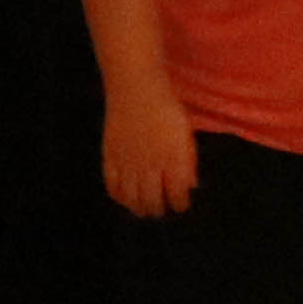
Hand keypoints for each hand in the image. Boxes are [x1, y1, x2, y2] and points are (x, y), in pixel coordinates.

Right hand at [102, 91, 197, 219]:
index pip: (177, 194)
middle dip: (158, 209)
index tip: (181, 206)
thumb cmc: (167, 110)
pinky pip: (113, 185)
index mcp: (175, 160)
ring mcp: (129, 163)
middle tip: (160, 211)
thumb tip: (191, 186)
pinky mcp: (111, 157)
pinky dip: (118, 196)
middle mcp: (151, 165)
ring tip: (144, 211)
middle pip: (153, 200)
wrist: (137, 92)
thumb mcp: (185, 135)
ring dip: (139, 207)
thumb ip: (187, 162)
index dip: (179, 203)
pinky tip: (123, 199)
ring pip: (132, 197)